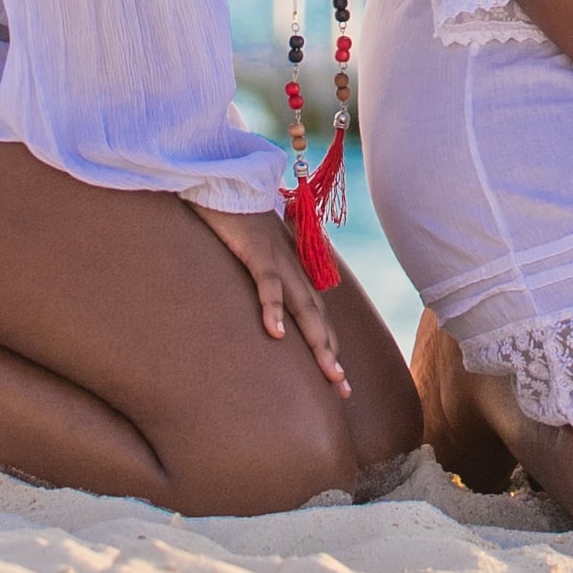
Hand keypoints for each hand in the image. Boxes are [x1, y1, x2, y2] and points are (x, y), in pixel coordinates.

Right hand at [193, 194, 352, 393]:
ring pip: (304, 307)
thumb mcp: (256, 257)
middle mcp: (294, 272)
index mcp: (294, 274)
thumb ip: (266, 279)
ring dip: (317, 341)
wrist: (229, 182)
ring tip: (329, 373)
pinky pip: (268, 285)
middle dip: (332, 356)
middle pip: (319, 320)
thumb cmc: (240, 220)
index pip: (318, 318)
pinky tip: (276, 334)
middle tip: (343, 390)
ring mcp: (279, 262)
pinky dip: (273, 308)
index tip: (338, 383)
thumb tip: (265, 312)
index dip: (329, 349)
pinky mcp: (258, 252)